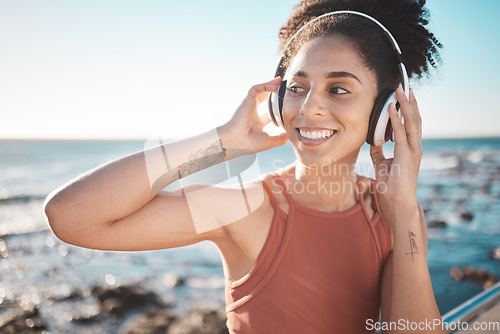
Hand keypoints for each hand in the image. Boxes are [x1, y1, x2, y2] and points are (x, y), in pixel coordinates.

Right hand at [217, 77, 288, 153]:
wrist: (235, 140)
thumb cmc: (248, 143)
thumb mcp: (268, 142)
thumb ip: (280, 138)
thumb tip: (289, 134)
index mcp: (256, 124)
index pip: (267, 116)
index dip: (276, 111)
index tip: (285, 108)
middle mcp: (252, 114)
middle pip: (263, 101)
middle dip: (272, 95)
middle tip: (282, 89)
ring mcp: (249, 106)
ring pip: (260, 92)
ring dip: (270, 85)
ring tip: (279, 82)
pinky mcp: (247, 100)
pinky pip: (256, 88)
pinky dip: (266, 85)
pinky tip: (275, 86)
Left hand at [370, 87, 421, 211]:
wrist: (396, 200)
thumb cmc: (390, 183)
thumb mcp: (381, 162)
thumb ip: (379, 150)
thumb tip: (373, 140)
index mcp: (409, 146)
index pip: (410, 122)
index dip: (407, 107)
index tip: (403, 93)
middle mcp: (414, 146)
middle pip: (414, 118)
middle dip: (409, 101)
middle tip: (403, 85)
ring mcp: (413, 150)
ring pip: (412, 122)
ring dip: (405, 105)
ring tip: (400, 90)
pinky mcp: (407, 155)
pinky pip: (401, 133)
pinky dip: (396, 119)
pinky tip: (391, 108)